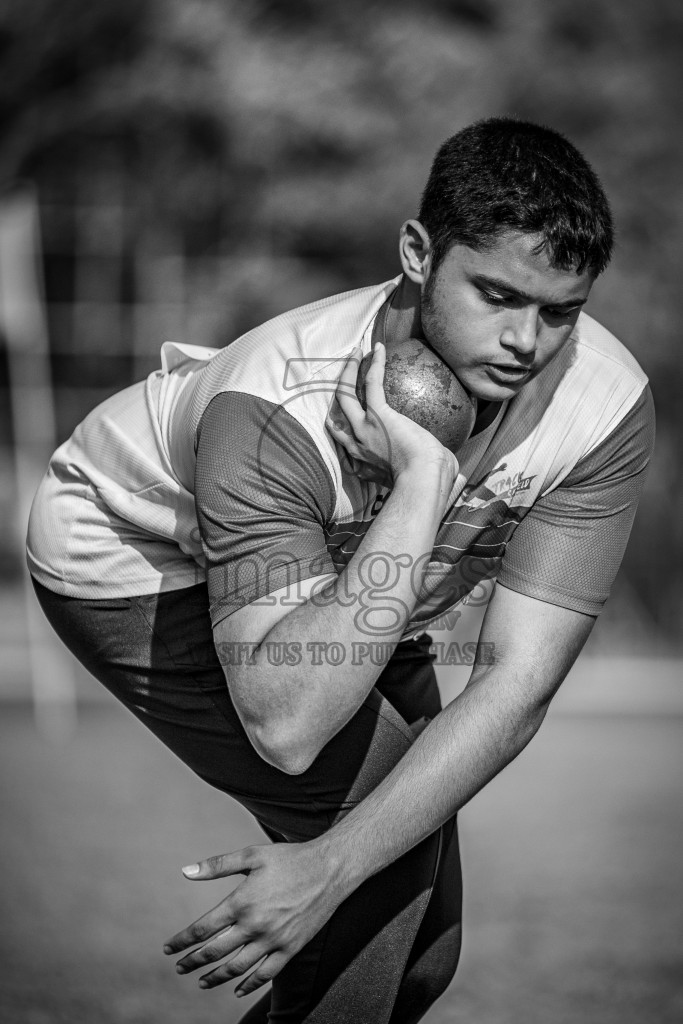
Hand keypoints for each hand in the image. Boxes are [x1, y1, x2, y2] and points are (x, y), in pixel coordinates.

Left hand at [164, 840, 343, 996]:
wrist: (329, 869)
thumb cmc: (289, 858)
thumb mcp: (252, 855)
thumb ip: (216, 866)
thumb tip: (185, 872)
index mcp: (241, 902)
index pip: (202, 929)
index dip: (182, 941)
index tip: (168, 948)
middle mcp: (254, 925)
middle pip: (215, 952)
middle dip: (193, 962)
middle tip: (179, 967)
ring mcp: (273, 940)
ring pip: (237, 968)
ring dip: (215, 977)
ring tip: (202, 982)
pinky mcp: (290, 949)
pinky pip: (266, 974)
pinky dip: (249, 985)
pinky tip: (238, 989)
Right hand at [326, 342, 456, 488]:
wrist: (422, 482)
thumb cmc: (426, 484)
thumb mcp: (413, 477)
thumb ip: (417, 469)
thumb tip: (449, 469)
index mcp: (362, 462)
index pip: (343, 439)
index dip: (340, 423)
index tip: (345, 412)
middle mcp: (356, 445)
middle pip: (337, 411)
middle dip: (339, 389)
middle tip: (346, 371)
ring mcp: (363, 429)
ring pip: (345, 393)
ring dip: (348, 370)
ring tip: (355, 352)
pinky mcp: (378, 415)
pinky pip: (371, 382)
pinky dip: (373, 363)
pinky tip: (378, 348)